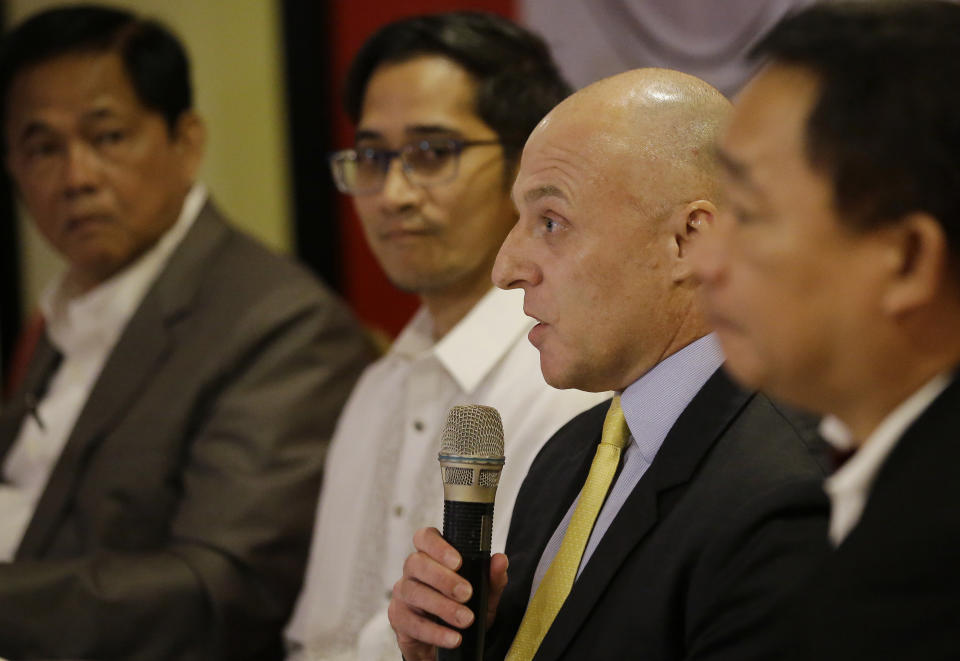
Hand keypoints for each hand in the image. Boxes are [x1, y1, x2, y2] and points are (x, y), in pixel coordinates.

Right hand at [388, 527, 508, 660]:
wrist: (452, 645)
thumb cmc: (465, 609)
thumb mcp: (484, 595)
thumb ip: (493, 578)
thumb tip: (500, 560)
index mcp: (432, 556)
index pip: (425, 538)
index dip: (438, 546)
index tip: (458, 562)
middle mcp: (413, 571)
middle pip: (416, 563)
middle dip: (443, 578)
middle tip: (467, 593)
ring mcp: (403, 593)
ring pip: (413, 592)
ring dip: (442, 607)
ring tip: (465, 619)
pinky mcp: (399, 618)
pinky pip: (411, 623)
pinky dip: (435, 632)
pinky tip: (453, 638)